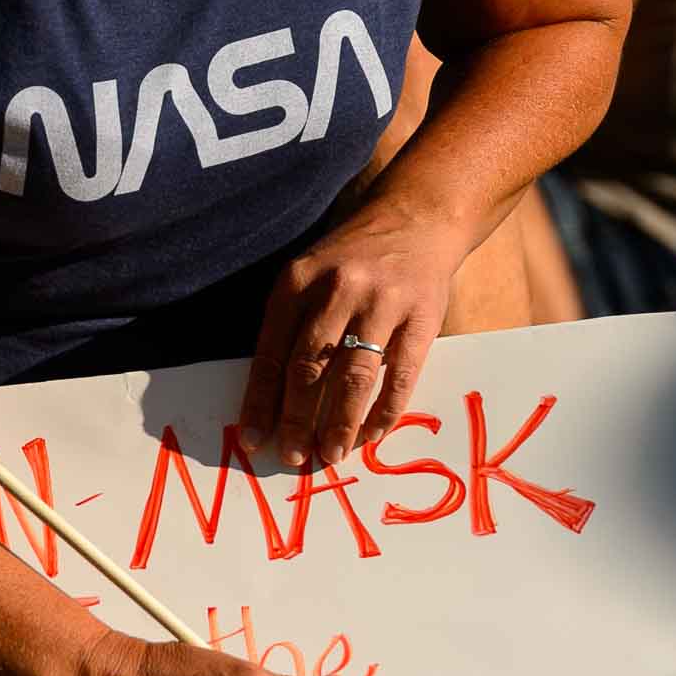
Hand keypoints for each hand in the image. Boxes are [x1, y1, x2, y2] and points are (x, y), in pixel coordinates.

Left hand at [238, 201, 473, 467]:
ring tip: (330, 453)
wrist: (416, 218)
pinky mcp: (421, 317)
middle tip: (292, 457)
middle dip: (297, 419)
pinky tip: (371, 433)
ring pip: (354, 376)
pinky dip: (384, 410)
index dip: (261, 400)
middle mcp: (337, 290)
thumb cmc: (351, 259)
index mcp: (298, 282)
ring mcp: (382, 303)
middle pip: (309, 368)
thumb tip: (270, 400)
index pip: (271, 352)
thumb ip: (289, 326)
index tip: (254, 438)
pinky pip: (400, 374)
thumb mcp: (308, 276)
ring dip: (339, 422)